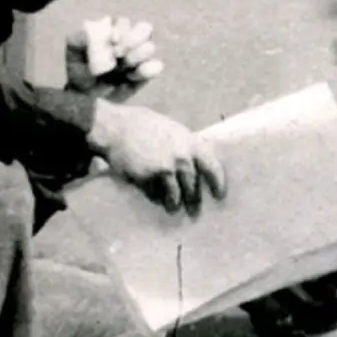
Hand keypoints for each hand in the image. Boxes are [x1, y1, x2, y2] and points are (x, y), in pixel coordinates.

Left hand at [66, 16, 164, 102]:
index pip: (124, 22)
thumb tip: (85, 31)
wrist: (89, 99)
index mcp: (113, 30)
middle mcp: (131, 40)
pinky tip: (131, 77)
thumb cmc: (81, 73)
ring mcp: (141, 56)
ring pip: (150, 46)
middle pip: (144, 28)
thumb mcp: (74, 58)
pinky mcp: (148, 71)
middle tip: (119, 54)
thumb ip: (76, 42)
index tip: (112, 41)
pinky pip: (156, 66)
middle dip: (132, 40)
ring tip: (123, 68)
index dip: (121, 29)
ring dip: (136, 56)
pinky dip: (145, 71)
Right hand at [89, 100, 226, 215]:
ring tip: (174, 209)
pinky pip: (155, 194)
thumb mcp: (174, 130)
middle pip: (193, 185)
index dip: (218, 183)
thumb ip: (187, 146)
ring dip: (175, 203)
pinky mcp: (147, 179)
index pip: (213, 167)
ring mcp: (165, 169)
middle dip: (194, 200)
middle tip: (195, 211)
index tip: (219, 196)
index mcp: (192, 144)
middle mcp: (182, 158)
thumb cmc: (146, 125)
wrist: (117, 127)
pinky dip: (156, 198)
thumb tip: (196, 163)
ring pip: (175, 193)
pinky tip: (156, 200)